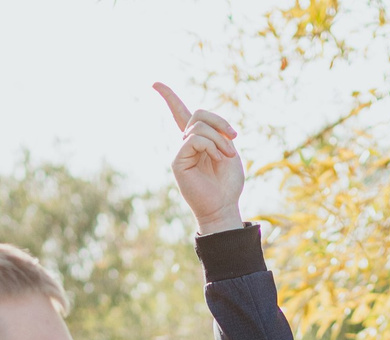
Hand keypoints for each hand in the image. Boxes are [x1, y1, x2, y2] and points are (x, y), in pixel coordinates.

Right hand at [155, 83, 243, 234]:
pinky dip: (211, 146)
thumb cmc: (228, 183)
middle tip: (234, 138)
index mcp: (198, 140)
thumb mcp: (228, 150)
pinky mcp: (177, 161)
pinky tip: (217, 159)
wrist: (224, 207)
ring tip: (227, 156)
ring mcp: (180, 152)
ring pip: (199, 126)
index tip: (155, 83)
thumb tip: (208, 124)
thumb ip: (219, 133)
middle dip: (220, 122)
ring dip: (220, 139)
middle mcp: (186, 143)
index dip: (168, 97)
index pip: (180, 113)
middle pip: (199, 114)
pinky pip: (194, 139)